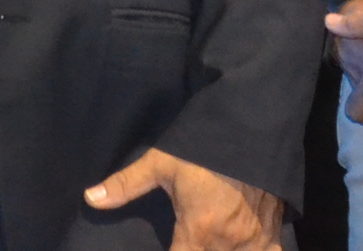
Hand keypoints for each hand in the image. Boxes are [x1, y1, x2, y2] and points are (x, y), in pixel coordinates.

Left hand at [84, 147, 283, 250]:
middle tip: (188, 243)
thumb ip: (126, 184)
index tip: (171, 249)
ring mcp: (254, 240)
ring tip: (206, 246)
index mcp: (198, 231)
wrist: (253, 125)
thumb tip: (90, 198)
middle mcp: (228, 243)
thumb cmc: (204, 146)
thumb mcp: (162, 163)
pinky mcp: (273, 232)